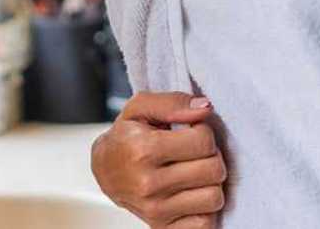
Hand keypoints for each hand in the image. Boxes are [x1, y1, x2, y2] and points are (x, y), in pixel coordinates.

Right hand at [91, 91, 227, 227]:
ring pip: (214, 198)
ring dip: (209, 184)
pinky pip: (205, 223)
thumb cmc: (127, 137)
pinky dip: (204, 209)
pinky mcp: (162, 227)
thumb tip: (205, 108)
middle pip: (213, 170)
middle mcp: (148, 184)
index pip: (204, 141)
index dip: (202, 132)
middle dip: (210, 157)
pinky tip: (190, 194)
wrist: (105, 170)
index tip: (190, 133)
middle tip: (194, 153)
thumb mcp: (140, 108)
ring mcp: (156, 210)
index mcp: (143, 150)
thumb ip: (173, 102)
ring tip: (193, 173)